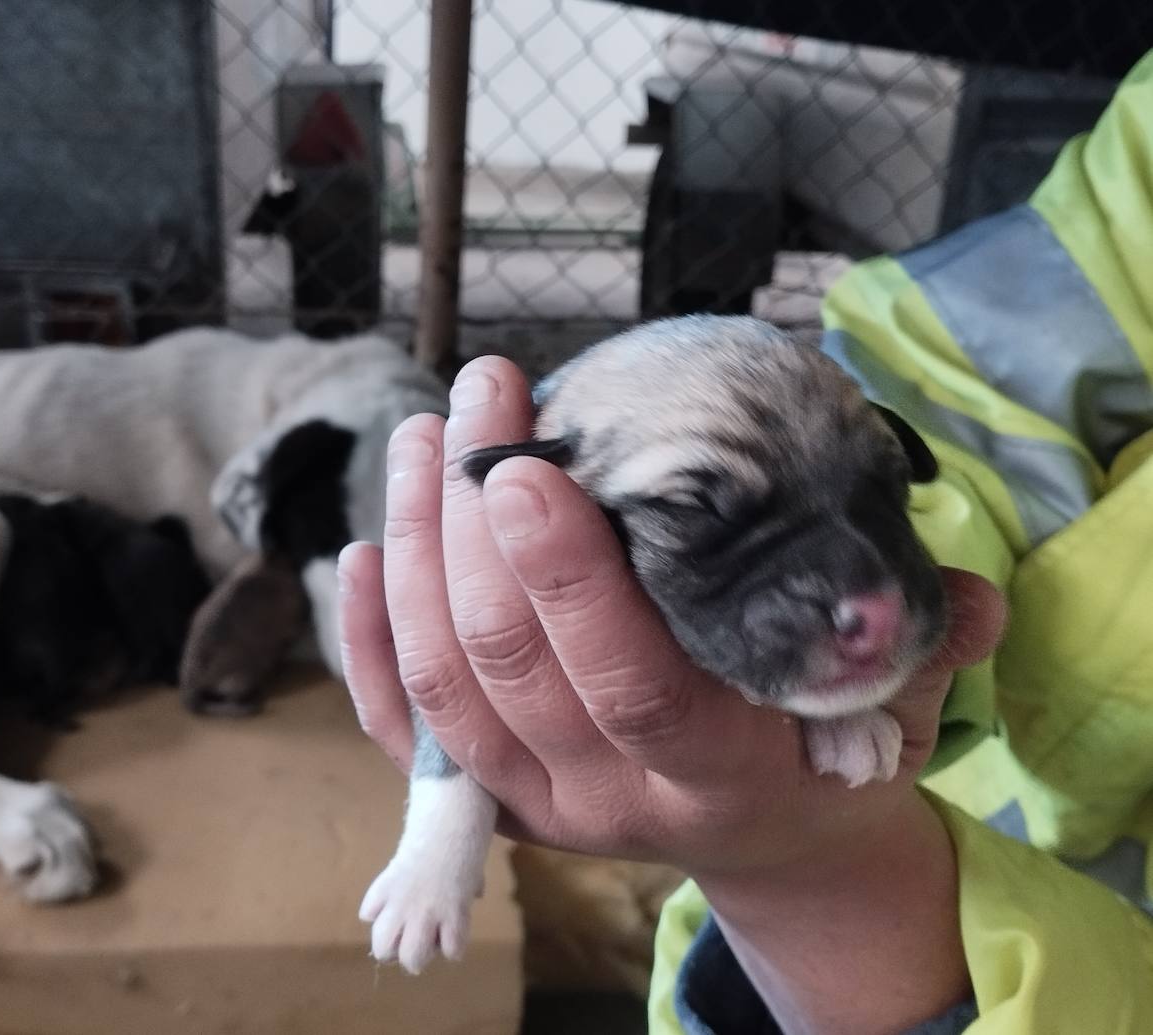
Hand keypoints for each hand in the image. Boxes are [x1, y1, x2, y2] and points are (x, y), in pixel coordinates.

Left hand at [338, 355, 1006, 879]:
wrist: (765, 838)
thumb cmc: (823, 748)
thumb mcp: (886, 708)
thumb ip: (917, 650)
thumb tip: (976, 596)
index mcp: (713, 777)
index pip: (626, 682)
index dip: (566, 575)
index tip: (524, 461)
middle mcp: (605, 801)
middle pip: (507, 667)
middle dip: (472, 520)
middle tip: (475, 397)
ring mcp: (532, 805)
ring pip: (441, 681)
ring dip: (414, 548)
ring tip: (422, 435)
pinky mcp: (484, 797)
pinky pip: (400, 727)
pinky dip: (366, 639)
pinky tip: (361, 548)